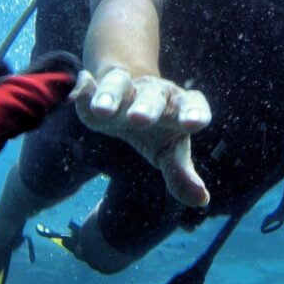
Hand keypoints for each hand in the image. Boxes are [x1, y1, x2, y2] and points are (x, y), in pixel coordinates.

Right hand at [71, 68, 211, 207]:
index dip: (193, 113)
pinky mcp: (101, 88)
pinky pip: (92, 86)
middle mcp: (156, 92)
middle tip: (138, 119)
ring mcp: (127, 86)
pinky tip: (82, 85)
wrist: (132, 105)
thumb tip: (201, 199)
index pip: (192, 105)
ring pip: (120, 85)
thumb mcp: (169, 154)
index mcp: (181, 107)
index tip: (193, 124)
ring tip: (102, 110)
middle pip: (153, 96)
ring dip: (111, 96)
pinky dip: (86, 89)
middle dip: (147, 106)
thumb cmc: (159, 134)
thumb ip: (181, 175)